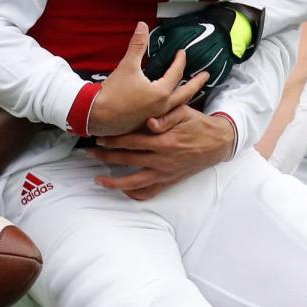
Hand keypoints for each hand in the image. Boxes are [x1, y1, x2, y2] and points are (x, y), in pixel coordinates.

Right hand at [87, 23, 208, 136]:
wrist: (96, 115)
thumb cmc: (113, 92)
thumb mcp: (127, 66)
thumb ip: (137, 45)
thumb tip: (142, 25)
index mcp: (161, 92)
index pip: (176, 72)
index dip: (180, 60)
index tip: (182, 52)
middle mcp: (163, 107)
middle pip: (186, 93)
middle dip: (197, 83)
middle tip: (206, 76)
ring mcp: (156, 117)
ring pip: (178, 106)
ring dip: (186, 96)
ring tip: (191, 91)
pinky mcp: (148, 124)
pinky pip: (167, 115)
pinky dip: (174, 108)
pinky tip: (171, 105)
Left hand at [91, 106, 235, 199]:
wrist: (217, 143)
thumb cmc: (198, 125)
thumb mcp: (184, 113)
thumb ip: (165, 116)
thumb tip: (148, 122)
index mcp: (164, 142)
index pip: (132, 141)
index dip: (113, 140)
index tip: (99, 138)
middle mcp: (162, 161)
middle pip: (127, 161)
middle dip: (106, 158)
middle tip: (89, 154)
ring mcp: (165, 174)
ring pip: (135, 182)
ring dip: (115, 183)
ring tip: (98, 181)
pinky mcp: (169, 181)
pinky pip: (149, 192)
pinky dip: (134, 194)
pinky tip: (122, 190)